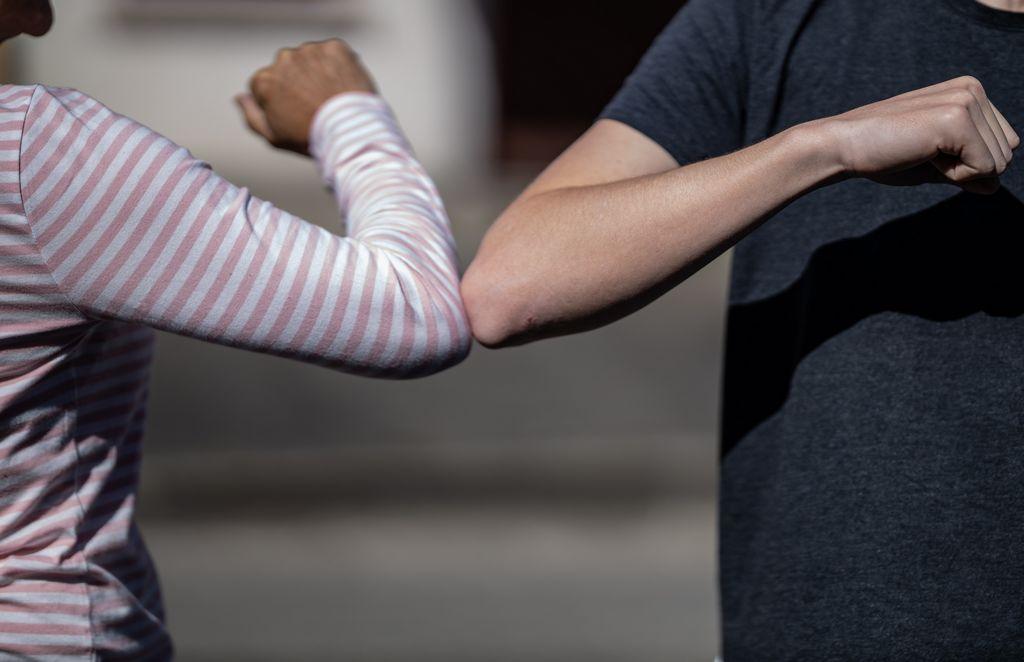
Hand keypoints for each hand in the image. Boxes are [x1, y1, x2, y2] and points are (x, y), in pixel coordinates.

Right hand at [236, 38, 376, 154]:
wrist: (350, 131)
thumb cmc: (310, 138)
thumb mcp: (274, 136)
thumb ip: (251, 116)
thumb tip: (240, 97)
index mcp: (264, 80)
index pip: (266, 84)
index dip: (282, 100)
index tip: (298, 114)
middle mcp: (283, 59)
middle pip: (288, 68)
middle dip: (300, 82)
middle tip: (318, 105)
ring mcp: (309, 51)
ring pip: (311, 59)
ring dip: (319, 72)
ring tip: (333, 97)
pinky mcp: (334, 47)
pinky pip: (334, 54)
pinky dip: (339, 66)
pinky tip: (344, 86)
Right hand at [817, 76, 1019, 193]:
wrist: (843, 146)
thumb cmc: (882, 153)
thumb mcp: (933, 163)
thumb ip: (968, 170)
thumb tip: (995, 187)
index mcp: (969, 92)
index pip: (1003, 145)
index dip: (968, 163)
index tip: (927, 151)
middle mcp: (972, 90)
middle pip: (1006, 153)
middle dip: (967, 168)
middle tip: (922, 154)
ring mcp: (966, 101)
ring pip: (999, 162)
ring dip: (959, 171)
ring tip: (920, 153)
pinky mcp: (958, 120)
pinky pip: (984, 168)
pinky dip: (954, 175)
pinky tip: (922, 155)